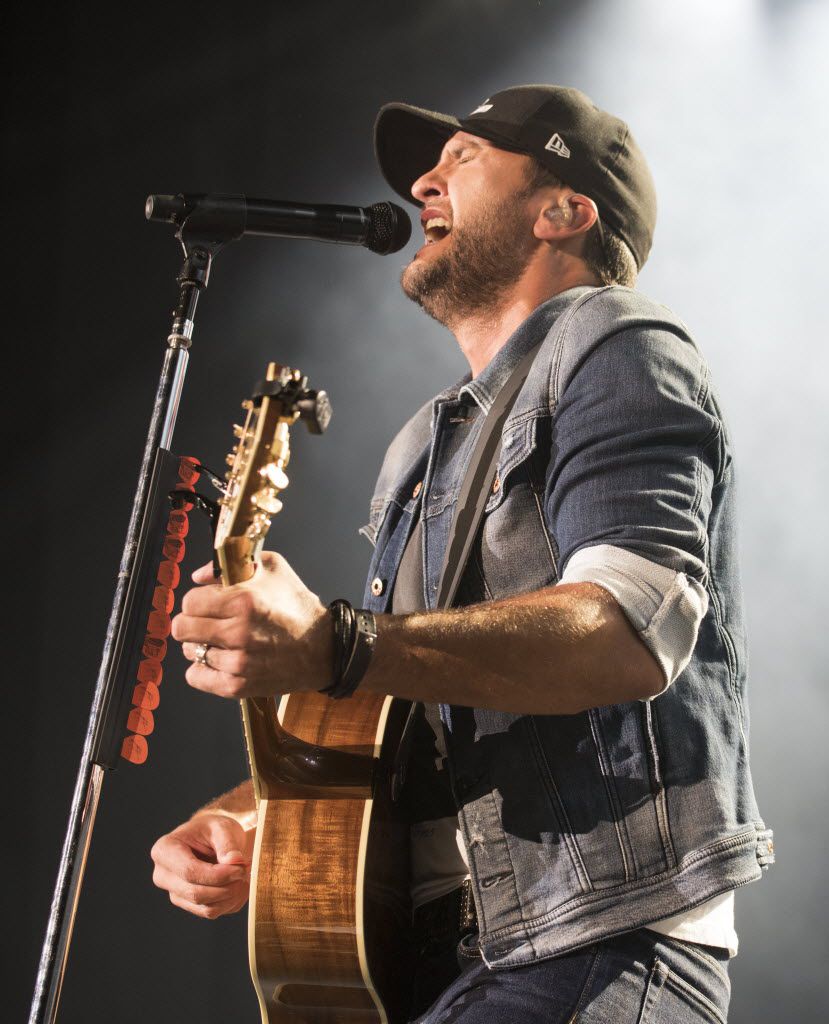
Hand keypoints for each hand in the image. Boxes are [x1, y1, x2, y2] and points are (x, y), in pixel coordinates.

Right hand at [150, 813, 253, 918]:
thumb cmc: (214, 830)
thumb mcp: (222, 827)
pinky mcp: (188, 905)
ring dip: (231, 895)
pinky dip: (230, 902)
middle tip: (245, 871)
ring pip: (205, 907)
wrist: (214, 840)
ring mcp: (174, 893)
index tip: (241, 867)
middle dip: (226, 886)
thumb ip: (227, 843)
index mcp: (164, 850)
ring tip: (244, 876)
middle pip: (196, 893)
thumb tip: (234, 861)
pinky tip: (239, 885)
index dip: (218, 874)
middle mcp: (163, 875)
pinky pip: (211, 912)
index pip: (189, 872)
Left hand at [172, 551, 331, 698]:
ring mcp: (237, 663)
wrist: (322, 649)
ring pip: (189, 652)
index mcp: (244, 601)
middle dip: (192, 621)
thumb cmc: (297, 607)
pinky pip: (195, 677)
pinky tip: (220, 660)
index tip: (207, 602)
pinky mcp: (237, 686)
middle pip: (182, 628)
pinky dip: (202, 669)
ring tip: (221, 641)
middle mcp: (238, 633)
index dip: (197, 599)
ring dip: (201, 645)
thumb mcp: (272, 569)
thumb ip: (231, 564)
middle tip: (206, 621)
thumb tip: (198, 577)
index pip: (190, 601)